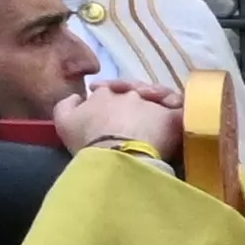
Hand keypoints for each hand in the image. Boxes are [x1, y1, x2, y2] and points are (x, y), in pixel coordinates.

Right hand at [53, 85, 183, 159]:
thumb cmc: (88, 140)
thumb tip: (77, 96)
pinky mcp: (172, 118)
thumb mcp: (63, 121)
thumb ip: (66, 104)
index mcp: (104, 94)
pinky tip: (179, 112)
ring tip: (156, 112)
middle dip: (132, 96)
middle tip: (131, 111)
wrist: (116, 155)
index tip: (102, 104)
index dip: (104, 94)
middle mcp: (129, 94)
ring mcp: (152, 104)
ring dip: (156, 100)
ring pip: (156, 97)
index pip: (106, 89)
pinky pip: (181, 108)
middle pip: (132, 91)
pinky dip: (180, 108)